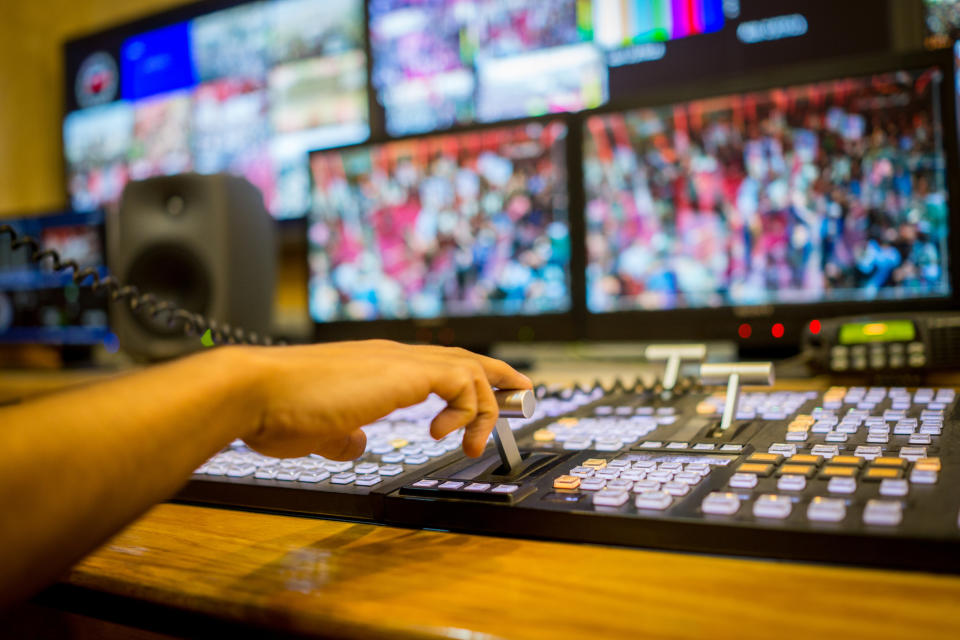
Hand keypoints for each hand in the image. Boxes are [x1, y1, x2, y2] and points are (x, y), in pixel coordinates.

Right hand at [233, 340, 531, 459]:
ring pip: (468, 367)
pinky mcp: (402, 372)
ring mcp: (397, 361)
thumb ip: (342, 435)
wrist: (256, 392)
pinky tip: (443, 433)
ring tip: (476, 441)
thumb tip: (355, 445)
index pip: (436, 364)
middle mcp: (391, 356)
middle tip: (524, 394)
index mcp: (376, 366)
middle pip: (463, 357)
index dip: (468, 379)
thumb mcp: (321, 431)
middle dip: (499, 377)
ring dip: (485, 404)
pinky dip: (466, 408)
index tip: (490, 398)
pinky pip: (460, 380)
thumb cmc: (278, 411)